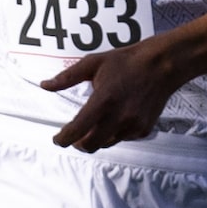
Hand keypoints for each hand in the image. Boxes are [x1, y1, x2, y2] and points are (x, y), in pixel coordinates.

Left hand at [43, 39, 179, 151]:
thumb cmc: (127, 62)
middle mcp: (118, 117)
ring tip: (96, 124)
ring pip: (106, 143)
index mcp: (103, 101)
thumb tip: (45, 85)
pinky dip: (114, 133)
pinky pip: (122, 138)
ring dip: (96, 138)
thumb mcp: (93, 63)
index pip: (77, 130)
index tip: (58, 139)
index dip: (63, 139)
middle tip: (74, 137)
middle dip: (78, 143)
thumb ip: (67, 77)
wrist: (162, 65)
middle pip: (90, 145)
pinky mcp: (143, 129)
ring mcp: (132, 125)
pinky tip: (116, 118)